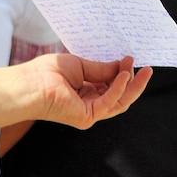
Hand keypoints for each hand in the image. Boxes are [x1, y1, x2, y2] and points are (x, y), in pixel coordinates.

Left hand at [21, 54, 151, 128]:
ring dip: (132, 86)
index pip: (112, 87)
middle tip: (147, 69)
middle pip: (121, 97)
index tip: (130, 59)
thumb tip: (124, 65)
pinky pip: (110, 101)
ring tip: (142, 71)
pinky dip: (119, 88)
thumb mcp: (81, 65)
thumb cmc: (47, 73)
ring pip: (120, 102)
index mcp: (86, 93)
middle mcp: (89, 105)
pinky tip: (124, 74)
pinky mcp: (87, 116)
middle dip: (134, 83)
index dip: (123, 74)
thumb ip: (103, 68)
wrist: (30, 84)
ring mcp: (89, 113)